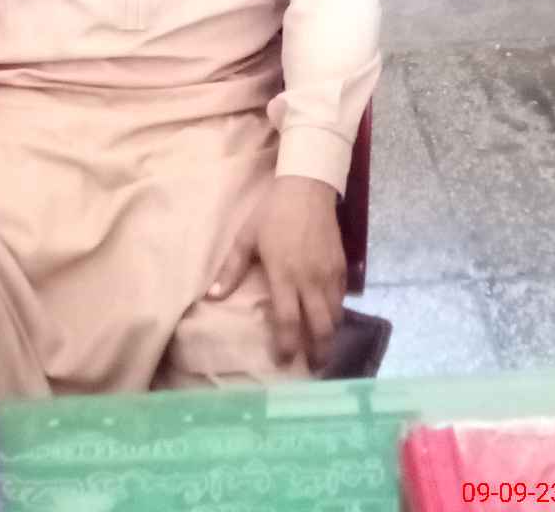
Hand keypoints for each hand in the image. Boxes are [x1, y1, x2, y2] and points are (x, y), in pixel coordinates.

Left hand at [208, 176, 346, 368]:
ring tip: (322, 348)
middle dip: (318, 352)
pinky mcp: (342, 266)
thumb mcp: (246, 237)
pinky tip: (328, 317)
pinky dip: (336, 312)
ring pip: (335, 315)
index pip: (289, 321)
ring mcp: (329, 274)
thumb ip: (232, 269)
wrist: (307, 187)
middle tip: (313, 368)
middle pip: (320, 327)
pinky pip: (341, 298)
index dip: (287, 345)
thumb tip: (213, 296)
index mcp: (284, 275)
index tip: (283, 361)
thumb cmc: (272, 212)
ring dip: (329, 335)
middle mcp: (310, 280)